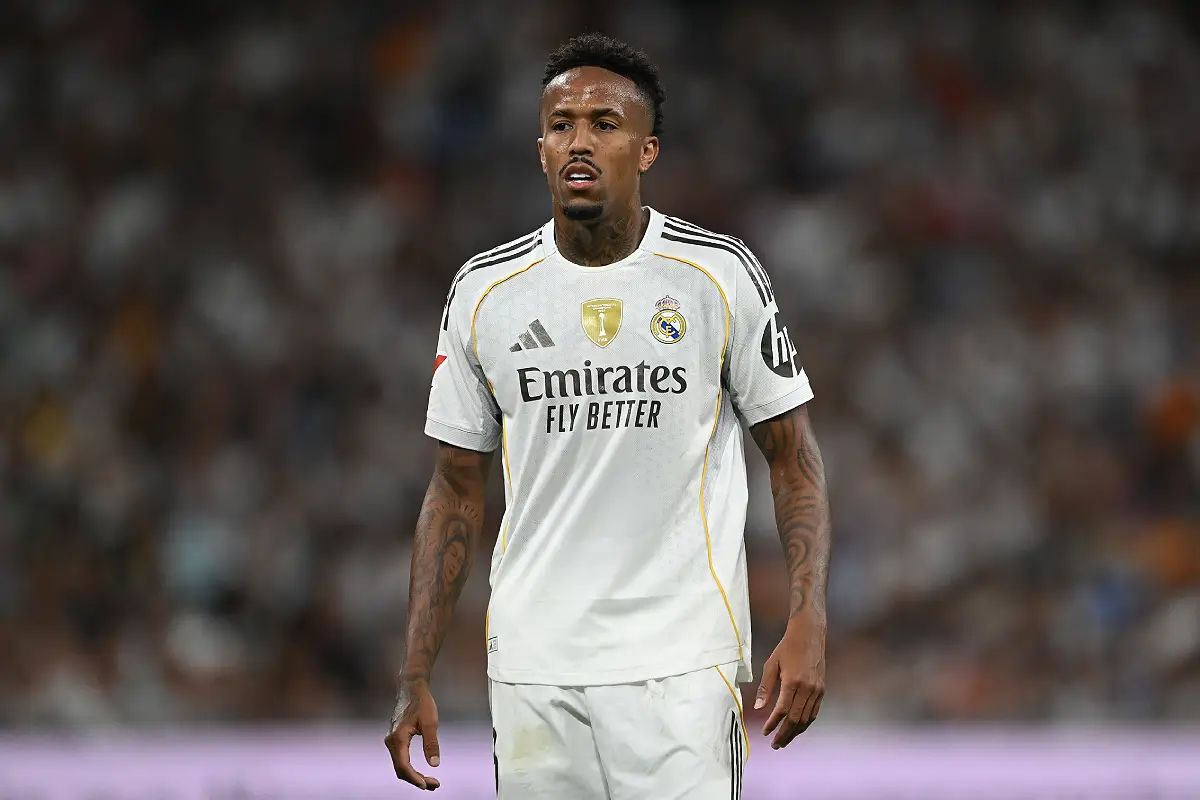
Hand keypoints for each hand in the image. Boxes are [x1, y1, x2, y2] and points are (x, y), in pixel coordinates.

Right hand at [384, 679, 441, 789]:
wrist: (411, 688)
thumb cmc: (422, 703)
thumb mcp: (430, 722)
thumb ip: (431, 743)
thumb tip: (434, 764)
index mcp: (398, 738)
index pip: (403, 765)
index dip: (414, 778)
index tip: (426, 786)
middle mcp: (391, 741)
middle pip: (401, 769)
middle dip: (416, 780)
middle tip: (435, 786)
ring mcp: (392, 741)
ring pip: (400, 766)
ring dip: (414, 776)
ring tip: (431, 783)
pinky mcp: (395, 740)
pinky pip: (401, 760)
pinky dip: (411, 769)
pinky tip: (422, 773)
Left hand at [754, 615, 825, 748]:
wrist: (810, 635)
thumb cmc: (787, 648)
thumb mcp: (771, 664)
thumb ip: (765, 687)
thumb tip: (758, 707)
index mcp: (793, 681)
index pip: (783, 710)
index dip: (773, 724)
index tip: (765, 733)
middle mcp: (807, 688)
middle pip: (796, 719)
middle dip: (785, 734)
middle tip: (775, 745)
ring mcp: (817, 690)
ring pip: (806, 718)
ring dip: (795, 732)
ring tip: (784, 741)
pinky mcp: (822, 690)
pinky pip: (814, 712)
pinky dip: (805, 723)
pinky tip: (797, 728)